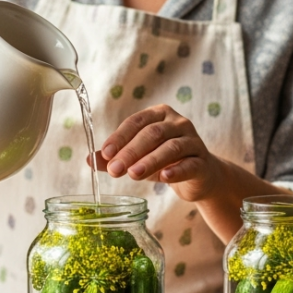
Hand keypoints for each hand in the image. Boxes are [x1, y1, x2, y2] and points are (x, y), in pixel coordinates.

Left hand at [92, 104, 223, 201]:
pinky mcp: (203, 162)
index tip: (105, 153)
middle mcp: (178, 123)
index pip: (136, 122)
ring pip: (171, 147)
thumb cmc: (165, 162)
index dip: (120, 137)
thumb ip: (116, 157)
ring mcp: (193, 141)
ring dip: (150, 161)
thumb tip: (89, 159)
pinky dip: (176, 170)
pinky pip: (189, 164)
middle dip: (131, 151)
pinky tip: (163, 177)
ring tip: (133, 174)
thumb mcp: (138, 158)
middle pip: (153, 133)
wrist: (200, 176)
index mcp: (160, 115)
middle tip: (114, 169)